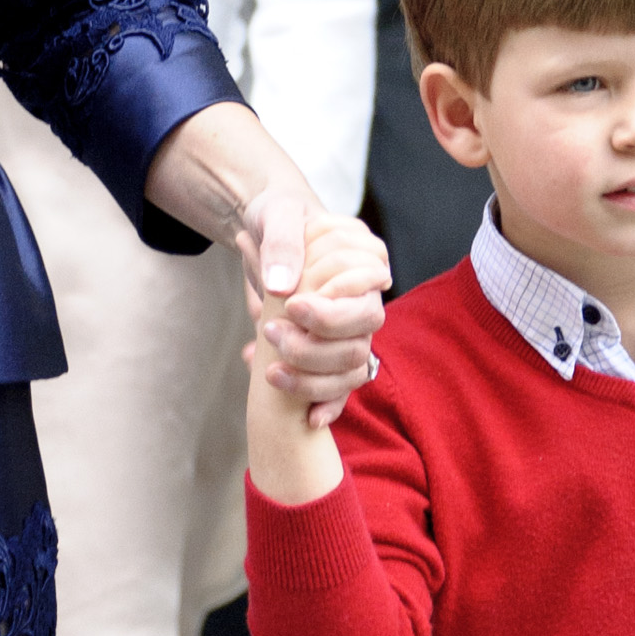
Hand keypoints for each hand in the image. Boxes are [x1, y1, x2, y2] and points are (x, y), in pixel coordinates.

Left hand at [235, 191, 390, 426]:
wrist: (264, 227)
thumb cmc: (276, 217)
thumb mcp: (277, 215)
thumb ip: (284, 243)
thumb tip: (284, 286)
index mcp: (363, 258)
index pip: (371, 288)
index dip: (334, 306)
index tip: (292, 306)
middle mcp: (363, 297)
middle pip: (363, 333)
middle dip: (318, 342)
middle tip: (271, 332)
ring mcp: (351, 329)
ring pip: (353, 366)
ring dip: (315, 376)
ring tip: (270, 370)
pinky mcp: (333, 355)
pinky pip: (343, 389)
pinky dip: (329, 405)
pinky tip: (310, 419)